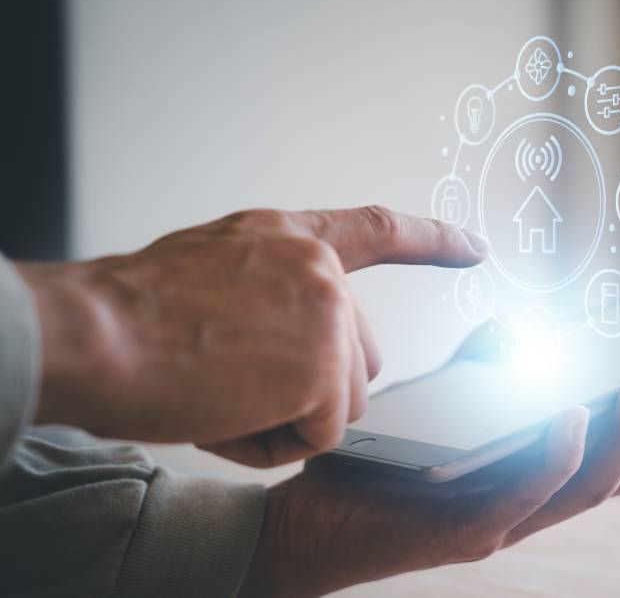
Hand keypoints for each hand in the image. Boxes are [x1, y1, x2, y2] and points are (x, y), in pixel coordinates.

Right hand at [18, 206, 487, 465]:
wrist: (92, 333)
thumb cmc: (127, 314)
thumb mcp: (207, 270)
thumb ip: (268, 291)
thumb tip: (296, 342)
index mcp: (287, 236)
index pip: (378, 230)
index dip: (432, 240)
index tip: (475, 247)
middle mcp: (320, 269)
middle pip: (358, 356)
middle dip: (314, 387)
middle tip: (238, 383)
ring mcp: (329, 313)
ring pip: (341, 401)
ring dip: (287, 417)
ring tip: (219, 394)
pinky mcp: (325, 366)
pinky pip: (322, 434)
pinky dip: (273, 442)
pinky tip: (225, 413)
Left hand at [238, 365, 619, 596]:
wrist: (300, 527)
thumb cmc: (375, 472)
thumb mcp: (441, 413)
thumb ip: (481, 376)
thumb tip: (512, 330)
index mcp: (532, 479)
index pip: (616, 451)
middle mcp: (529, 505)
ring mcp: (502, 522)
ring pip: (587, 486)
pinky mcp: (463, 530)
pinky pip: (525, 495)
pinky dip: (557, 456)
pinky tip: (573, 414)